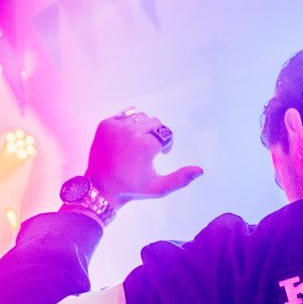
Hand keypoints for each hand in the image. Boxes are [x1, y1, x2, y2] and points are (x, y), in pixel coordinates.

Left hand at [84, 110, 203, 208]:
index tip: (160, 154)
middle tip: (149, 150)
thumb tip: (201, 170)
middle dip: (156, 135)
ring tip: (137, 144)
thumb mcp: (159, 188)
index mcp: (145, 146)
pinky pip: (124, 115)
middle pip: (155, 122)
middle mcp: (131, 132)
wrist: (101, 187)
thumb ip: (181, 179)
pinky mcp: (105, 124)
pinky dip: (128, 124)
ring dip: (143, 128)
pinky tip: (126, 139)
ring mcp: (116, 126)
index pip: (166, 134)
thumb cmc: (132, 189)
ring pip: (140, 116)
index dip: (166, 145)